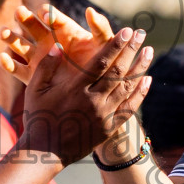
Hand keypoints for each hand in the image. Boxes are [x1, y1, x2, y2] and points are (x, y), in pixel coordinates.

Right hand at [2, 4, 113, 84]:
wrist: (94, 93)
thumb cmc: (102, 65)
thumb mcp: (102, 46)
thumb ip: (100, 29)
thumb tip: (90, 11)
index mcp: (65, 30)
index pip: (53, 18)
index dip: (48, 13)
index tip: (45, 13)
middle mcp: (49, 41)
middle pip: (32, 26)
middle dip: (25, 18)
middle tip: (18, 12)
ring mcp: (39, 58)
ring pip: (21, 45)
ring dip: (11, 38)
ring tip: (2, 32)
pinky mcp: (33, 75)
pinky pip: (18, 69)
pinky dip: (9, 64)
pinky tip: (3, 58)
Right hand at [18, 31, 152, 165]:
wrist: (46, 153)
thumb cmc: (38, 118)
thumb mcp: (35, 90)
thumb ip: (46, 66)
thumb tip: (58, 45)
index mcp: (75, 89)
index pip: (100, 62)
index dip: (115, 45)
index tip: (125, 31)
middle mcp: (93, 101)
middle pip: (118, 71)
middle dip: (131, 50)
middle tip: (141, 33)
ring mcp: (103, 116)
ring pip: (127, 88)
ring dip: (140, 68)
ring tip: (149, 51)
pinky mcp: (109, 128)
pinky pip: (130, 108)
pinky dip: (140, 93)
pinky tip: (147, 79)